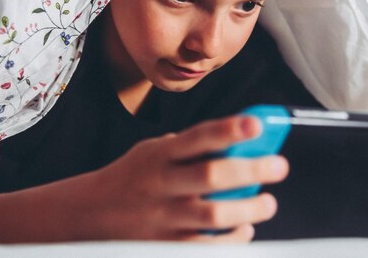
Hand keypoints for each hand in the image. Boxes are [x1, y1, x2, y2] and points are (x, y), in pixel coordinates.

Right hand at [86, 115, 288, 241]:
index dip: (228, 129)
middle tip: (278, 165)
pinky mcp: (164, 246)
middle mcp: (160, 184)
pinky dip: (232, 238)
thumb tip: (236, 146)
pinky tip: (244, 229)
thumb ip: (187, 149)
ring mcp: (162, 217)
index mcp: (159, 155)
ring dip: (248, 208)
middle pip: (211, 175)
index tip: (257, 123)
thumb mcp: (151, 153)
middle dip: (250, 170)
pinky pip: (206, 245)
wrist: (89, 215)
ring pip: (213, 213)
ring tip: (268, 203)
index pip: (197, 137)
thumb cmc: (131, 178)